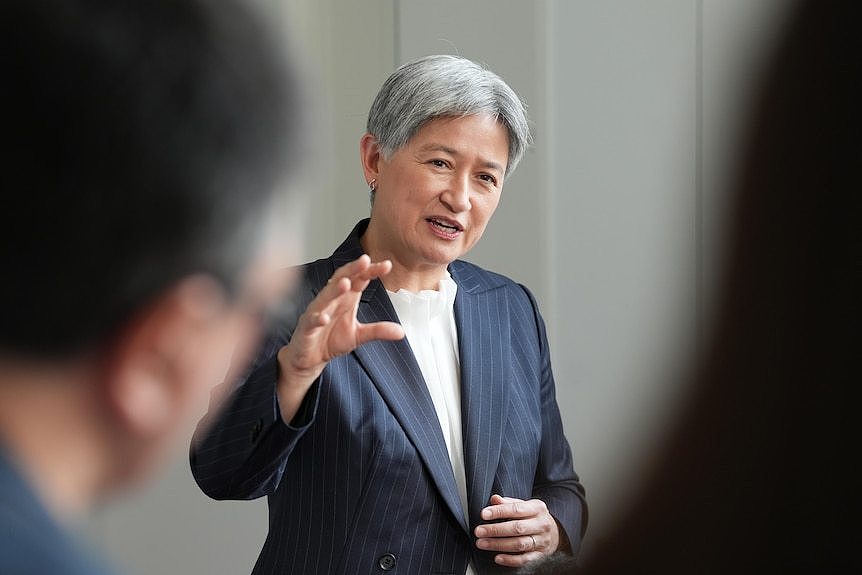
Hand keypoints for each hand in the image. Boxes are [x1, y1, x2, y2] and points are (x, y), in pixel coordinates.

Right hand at [275, 255, 403, 420]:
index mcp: (345, 299)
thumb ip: (378, 330)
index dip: (371, 271)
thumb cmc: (330, 340)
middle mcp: (331, 301)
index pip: (358, 279)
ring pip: (325, 297)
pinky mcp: (307, 328)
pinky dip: (318, 318)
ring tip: (346, 283)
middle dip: (352, 270)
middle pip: (341, 280)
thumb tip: (401, 332)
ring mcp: (317, 313)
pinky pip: (312, 321)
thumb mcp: (359, 336)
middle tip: (365, 260)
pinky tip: (324, 318)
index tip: (387, 265)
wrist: (309, 358)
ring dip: (334, 290)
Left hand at [474, 494, 559, 567]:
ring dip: (498, 545)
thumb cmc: (533, 517)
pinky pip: (525, 559)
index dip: (499, 511)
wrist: (555, 532)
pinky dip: (510, 560)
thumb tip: (494, 499)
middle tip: (479, 531)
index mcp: (537, 508)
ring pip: (519, 544)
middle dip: (495, 530)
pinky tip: (497, 557)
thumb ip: (508, 503)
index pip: (516, 509)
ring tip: (482, 543)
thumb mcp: (524, 505)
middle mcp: (541, 524)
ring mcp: (542, 541)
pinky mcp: (541, 555)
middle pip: (517, 528)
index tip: (483, 514)